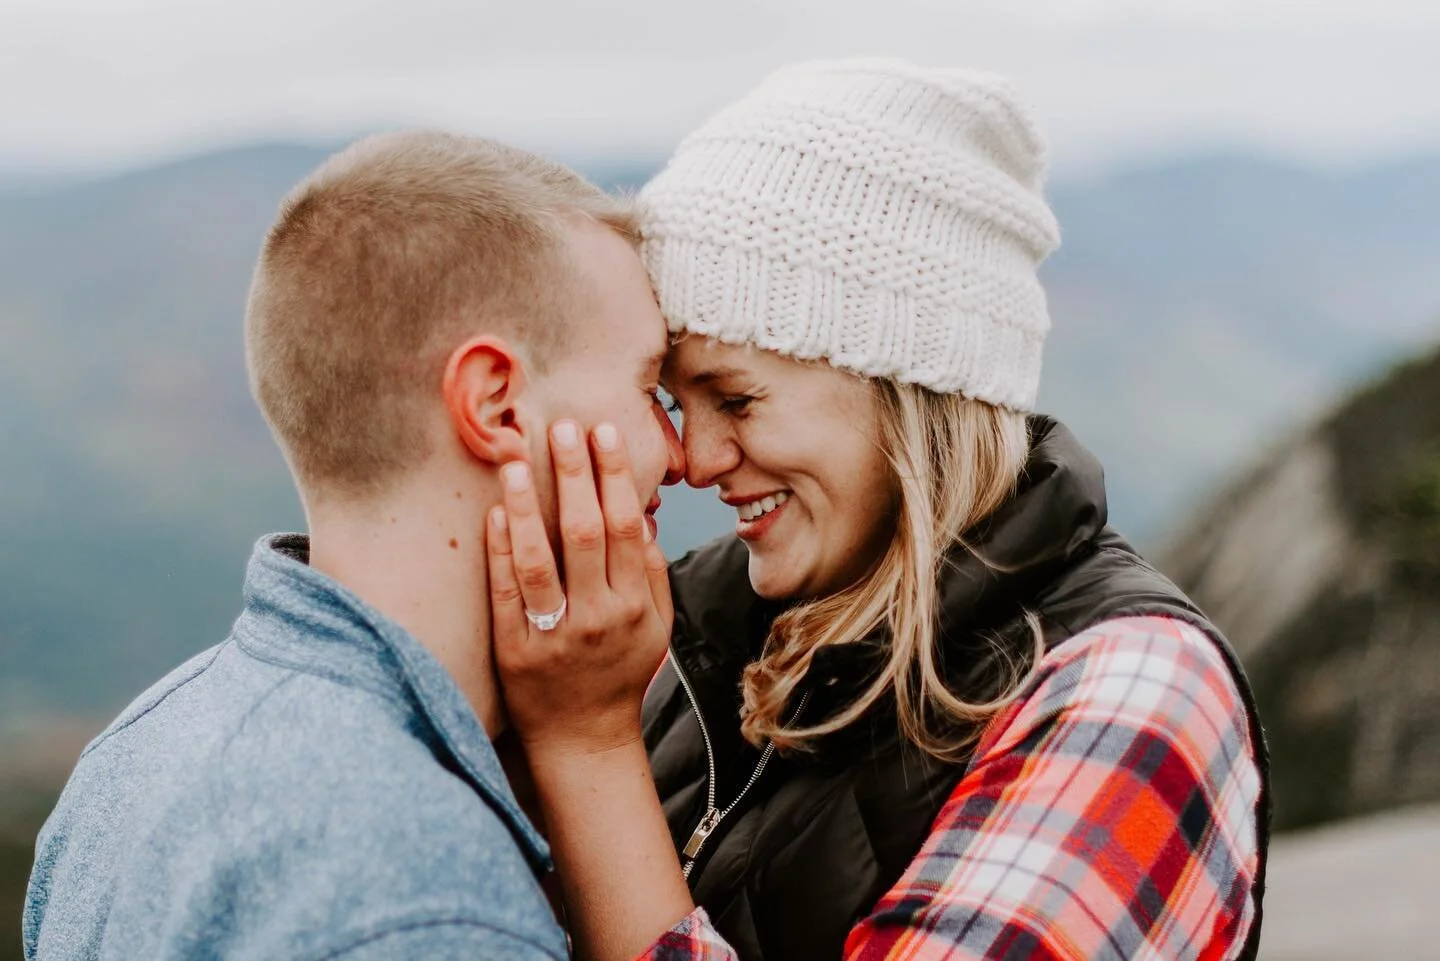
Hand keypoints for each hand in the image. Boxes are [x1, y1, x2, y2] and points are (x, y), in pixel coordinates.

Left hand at [486, 420, 672, 758]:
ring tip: (516, 459)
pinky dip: (500, 551)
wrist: (584, 739)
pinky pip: (506, 593)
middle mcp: (597, 618)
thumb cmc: (620, 673)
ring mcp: (553, 635)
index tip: (604, 433)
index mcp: (634, 606)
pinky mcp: (514, 650)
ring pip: (539, 560)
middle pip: (586, 533)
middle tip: (563, 426)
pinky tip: (496, 513)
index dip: (615, 476)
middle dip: (575, 475)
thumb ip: (650, 572)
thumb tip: (639, 514)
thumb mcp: (656, 627)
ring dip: (529, 506)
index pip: (625, 526)